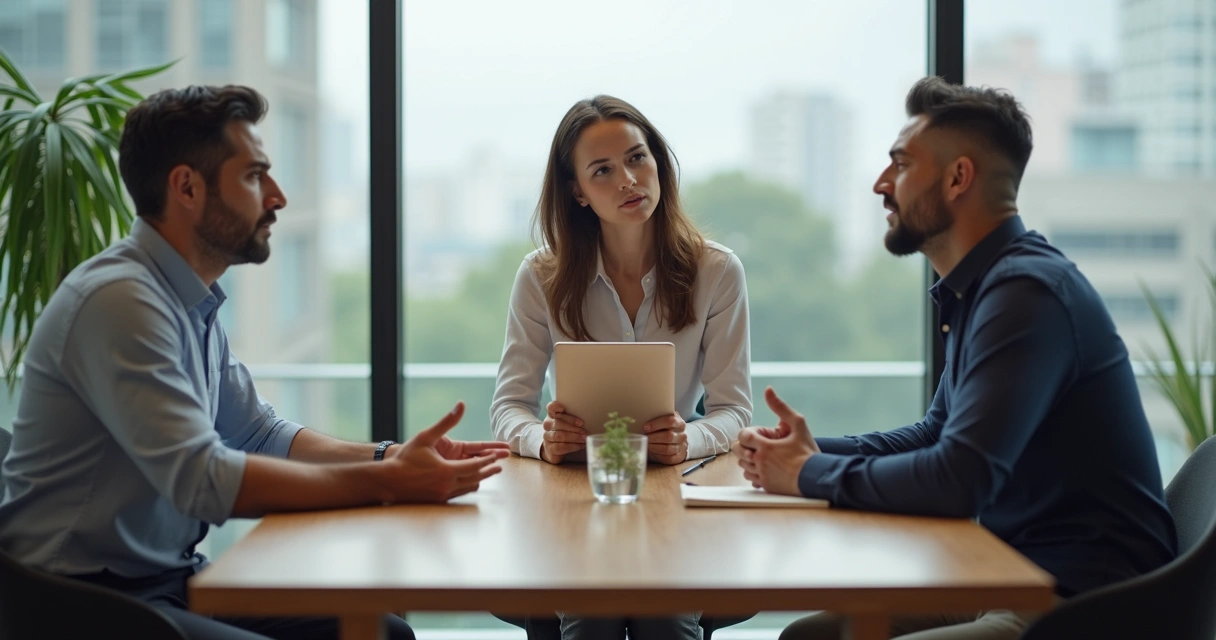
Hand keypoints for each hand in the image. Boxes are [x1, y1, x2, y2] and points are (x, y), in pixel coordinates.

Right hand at [381, 402, 509, 502]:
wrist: (387, 480)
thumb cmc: (406, 457)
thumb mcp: (426, 436)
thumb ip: (447, 421)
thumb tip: (461, 404)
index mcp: (447, 470)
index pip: (475, 465)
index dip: (488, 460)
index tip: (498, 455)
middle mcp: (447, 485)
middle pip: (476, 478)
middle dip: (489, 470)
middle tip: (500, 466)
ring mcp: (443, 494)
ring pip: (468, 487)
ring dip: (479, 479)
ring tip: (487, 472)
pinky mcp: (438, 499)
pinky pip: (459, 492)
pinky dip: (467, 485)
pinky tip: (470, 480)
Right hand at [540, 401, 585, 463]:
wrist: (558, 449)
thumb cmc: (568, 431)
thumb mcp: (572, 423)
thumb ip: (576, 419)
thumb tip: (590, 417)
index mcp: (553, 415)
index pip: (551, 407)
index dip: (555, 406)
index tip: (562, 408)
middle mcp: (548, 424)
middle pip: (558, 423)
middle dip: (572, 426)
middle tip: (584, 430)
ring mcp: (547, 436)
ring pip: (558, 435)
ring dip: (573, 437)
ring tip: (583, 438)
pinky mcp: (549, 448)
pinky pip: (559, 447)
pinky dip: (572, 446)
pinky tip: (580, 446)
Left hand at [643, 413, 687, 464]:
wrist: (677, 440)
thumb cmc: (666, 428)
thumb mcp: (664, 420)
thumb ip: (657, 417)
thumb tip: (642, 416)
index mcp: (680, 423)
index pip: (670, 421)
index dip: (657, 424)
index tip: (645, 427)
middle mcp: (682, 435)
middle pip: (668, 436)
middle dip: (653, 437)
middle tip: (644, 436)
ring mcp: (681, 447)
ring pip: (668, 449)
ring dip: (654, 447)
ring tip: (646, 443)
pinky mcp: (678, 457)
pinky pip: (667, 458)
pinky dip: (657, 454)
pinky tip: (651, 450)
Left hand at [734, 387, 820, 495]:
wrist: (817, 477)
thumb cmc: (808, 452)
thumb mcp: (798, 424)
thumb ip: (781, 407)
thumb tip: (768, 390)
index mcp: (765, 447)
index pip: (742, 436)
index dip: (748, 434)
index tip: (757, 435)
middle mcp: (760, 462)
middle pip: (738, 451)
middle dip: (744, 446)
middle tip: (756, 445)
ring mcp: (762, 475)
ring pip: (743, 465)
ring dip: (749, 459)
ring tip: (762, 456)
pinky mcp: (766, 486)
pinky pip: (751, 478)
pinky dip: (754, 472)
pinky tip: (765, 468)